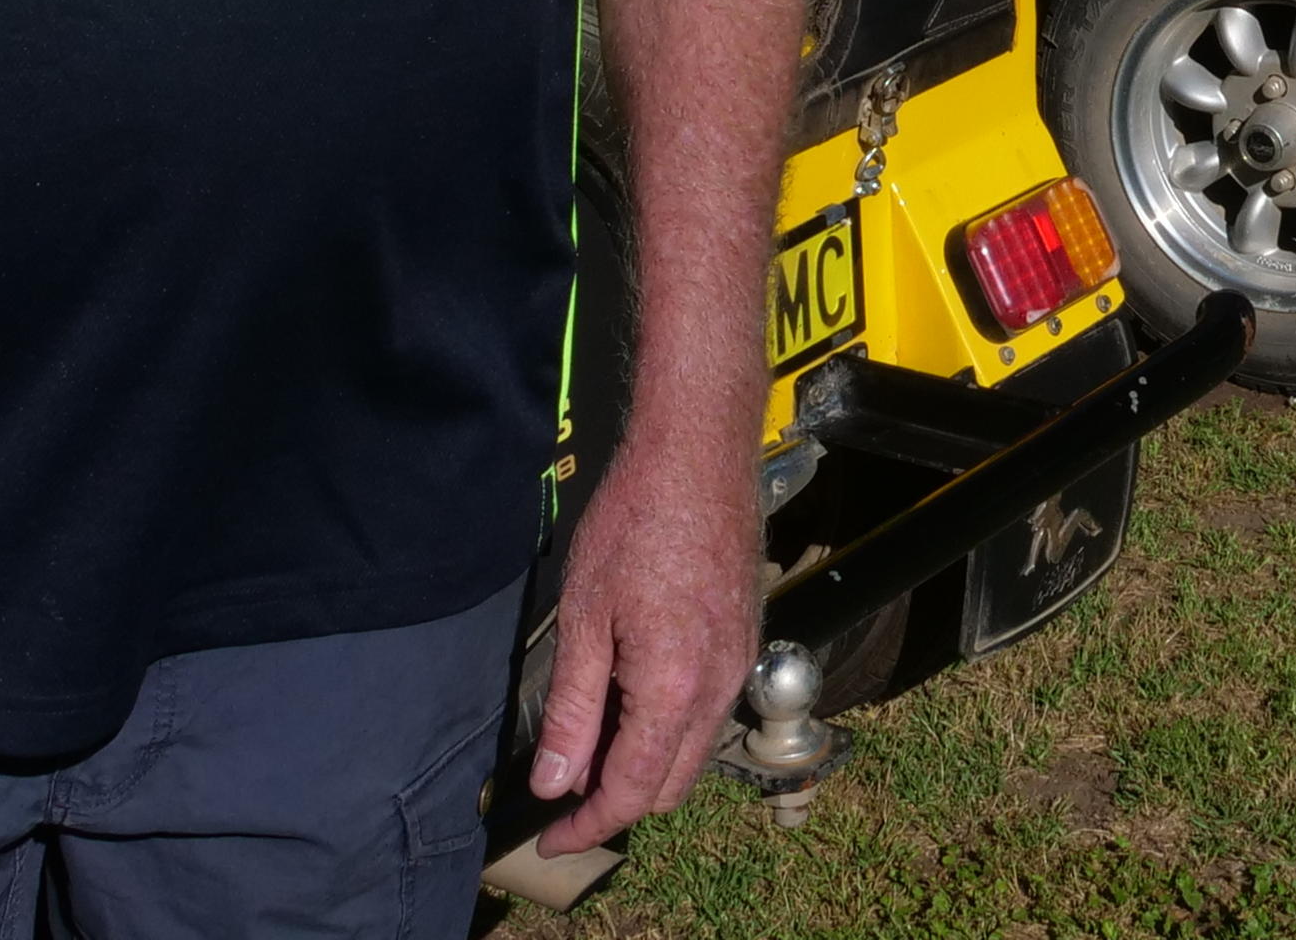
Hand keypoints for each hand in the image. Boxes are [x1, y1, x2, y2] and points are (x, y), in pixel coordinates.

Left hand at [523, 427, 763, 854]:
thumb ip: (571, 710)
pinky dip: (669, 732)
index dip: (587, 826)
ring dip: (644, 766)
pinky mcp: (745, 644)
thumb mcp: (584, 618)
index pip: (630, 792)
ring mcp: (740, 667)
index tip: (550, 839)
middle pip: (668, 788)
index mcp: (674, 689)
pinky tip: (630, 700)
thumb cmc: (634, 522)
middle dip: (616, 803)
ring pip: (692, 755)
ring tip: (588, 743)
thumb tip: (554, 783)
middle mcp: (719, 690)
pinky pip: (709, 716)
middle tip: (561, 790)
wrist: (699, 456)